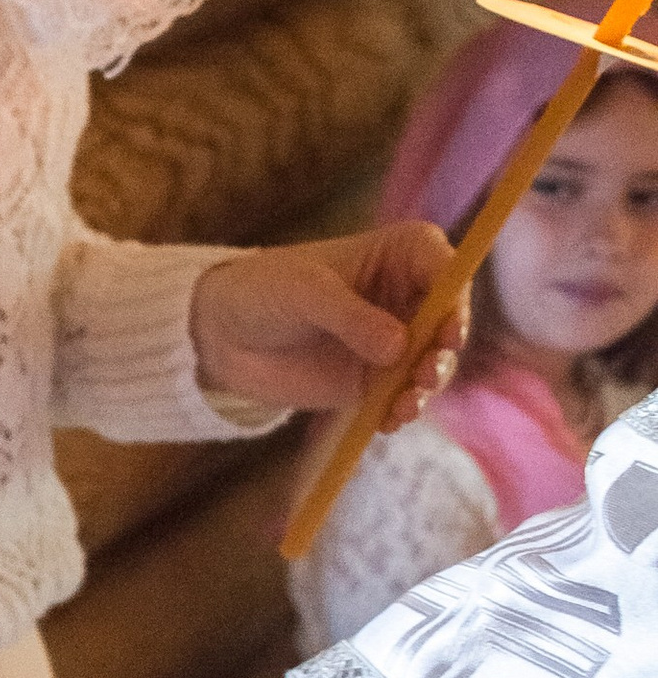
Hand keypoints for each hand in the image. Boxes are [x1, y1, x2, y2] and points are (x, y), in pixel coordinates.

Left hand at [189, 223, 465, 420]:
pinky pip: (403, 396)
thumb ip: (351, 318)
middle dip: (444, 349)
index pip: (443, 265)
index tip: (447, 326)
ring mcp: (395, 340)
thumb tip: (398, 348)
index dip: (454, 293)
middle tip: (427, 373)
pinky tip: (388, 422)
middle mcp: (405, 296)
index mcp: (396, 254)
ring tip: (405, 404)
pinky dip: (401, 410)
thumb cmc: (264, 291)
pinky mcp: (377, 379)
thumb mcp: (304, 295)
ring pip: (431, 362)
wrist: (223, 334)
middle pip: (448, 319)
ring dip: (426, 386)